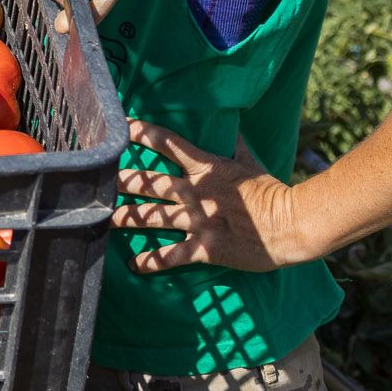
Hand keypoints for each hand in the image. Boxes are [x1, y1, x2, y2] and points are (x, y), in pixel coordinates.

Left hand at [112, 121, 309, 272]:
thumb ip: (236, 146)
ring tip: (106, 218)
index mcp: (207, 168)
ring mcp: (198, 220)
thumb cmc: (273, 192)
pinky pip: (172, 256)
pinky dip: (151, 261)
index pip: (169, 144)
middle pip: (150, 183)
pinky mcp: (204, 248)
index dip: (143, 133)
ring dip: (128, 218)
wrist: (291, 225)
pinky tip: (134, 264)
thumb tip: (232, 128)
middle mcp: (196, 192)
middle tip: (100, 178)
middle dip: (123, 181)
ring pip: (153, 217)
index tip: (123, 125)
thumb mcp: (252, 163)